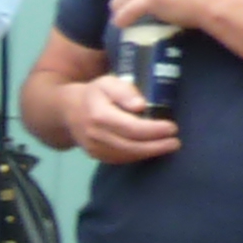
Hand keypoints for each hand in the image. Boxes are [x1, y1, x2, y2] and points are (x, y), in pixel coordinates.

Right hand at [60, 72, 179, 164]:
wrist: (67, 111)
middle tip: (175, 142)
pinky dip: (138, 156)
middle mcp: (96, 135)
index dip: (154, 130)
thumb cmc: (93, 93)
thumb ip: (124, 91)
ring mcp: (94, 148)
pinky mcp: (96, 155)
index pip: (131, 128)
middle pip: (131, 145)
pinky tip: (151, 150)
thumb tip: (141, 105)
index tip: (172, 127)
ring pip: (126, 155)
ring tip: (168, 147)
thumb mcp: (108, 82)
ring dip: (149, 153)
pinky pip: (120, 159)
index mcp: (100, 116)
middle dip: (156, 146)